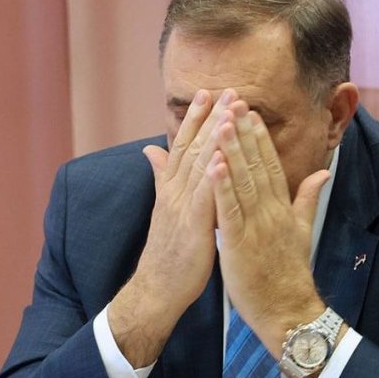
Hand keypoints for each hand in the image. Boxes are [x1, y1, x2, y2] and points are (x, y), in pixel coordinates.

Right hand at [109, 88, 236, 366]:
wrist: (157, 287)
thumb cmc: (167, 249)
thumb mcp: (163, 207)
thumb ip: (160, 176)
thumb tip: (149, 149)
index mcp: (171, 187)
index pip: (184, 145)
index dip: (196, 118)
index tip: (209, 92)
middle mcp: (175, 191)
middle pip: (194, 148)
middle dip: (211, 117)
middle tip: (228, 89)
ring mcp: (182, 208)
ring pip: (200, 166)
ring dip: (215, 136)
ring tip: (229, 111)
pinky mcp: (193, 227)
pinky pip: (203, 198)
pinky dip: (212, 176)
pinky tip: (222, 156)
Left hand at [207, 101, 329, 358]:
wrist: (288, 310)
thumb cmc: (290, 272)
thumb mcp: (303, 231)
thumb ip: (308, 199)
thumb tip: (323, 171)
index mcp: (283, 208)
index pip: (271, 165)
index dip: (260, 137)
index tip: (250, 111)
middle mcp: (272, 211)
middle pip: (257, 166)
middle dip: (244, 132)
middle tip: (234, 101)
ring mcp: (257, 226)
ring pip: (243, 182)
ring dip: (232, 151)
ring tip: (222, 121)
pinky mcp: (241, 244)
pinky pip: (230, 211)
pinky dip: (221, 187)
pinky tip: (213, 165)